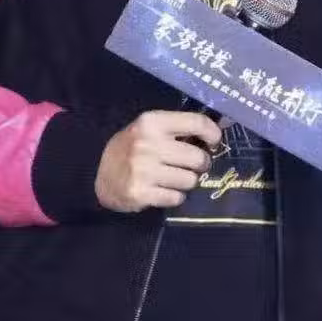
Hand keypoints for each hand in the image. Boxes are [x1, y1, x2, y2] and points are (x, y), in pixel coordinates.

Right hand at [95, 110, 222, 213]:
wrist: (100, 175)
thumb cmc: (131, 149)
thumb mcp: (149, 129)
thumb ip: (180, 127)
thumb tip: (221, 126)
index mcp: (152, 122)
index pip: (196, 123)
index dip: (213, 134)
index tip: (214, 142)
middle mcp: (148, 144)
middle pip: (198, 158)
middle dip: (199, 164)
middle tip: (190, 165)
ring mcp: (143, 170)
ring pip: (190, 180)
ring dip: (186, 182)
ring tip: (172, 178)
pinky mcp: (141, 193)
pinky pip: (177, 197)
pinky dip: (174, 196)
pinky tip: (162, 190)